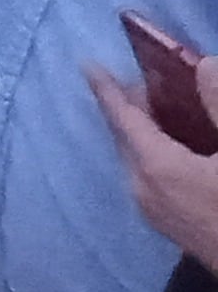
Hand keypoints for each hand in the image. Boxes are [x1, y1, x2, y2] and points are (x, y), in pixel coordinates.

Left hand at [94, 66, 217, 276]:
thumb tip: (204, 66)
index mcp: (156, 167)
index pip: (123, 117)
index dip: (106, 88)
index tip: (87, 64)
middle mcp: (144, 190)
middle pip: (127, 137)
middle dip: (130, 106)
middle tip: (145, 79)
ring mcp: (157, 213)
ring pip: (139, 160)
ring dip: (146, 132)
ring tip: (164, 108)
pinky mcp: (174, 228)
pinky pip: (152, 177)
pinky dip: (157, 153)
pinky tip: (181, 148)